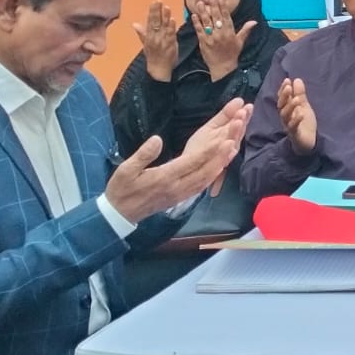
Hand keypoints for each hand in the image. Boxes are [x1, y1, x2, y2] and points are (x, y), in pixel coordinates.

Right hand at [107, 99, 251, 223]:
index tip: (223, 139)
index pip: (191, 163)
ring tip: (231, 151)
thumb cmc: (121, 189)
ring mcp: (180, 194)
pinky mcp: (181, 198)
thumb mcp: (126, 169)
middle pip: (204, 171)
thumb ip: (143, 155)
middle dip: (220, 157)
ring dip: (219, 165)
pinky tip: (219, 167)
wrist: (120, 214)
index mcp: (164, 178)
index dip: (209, 151)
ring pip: (205, 179)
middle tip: (234, 141)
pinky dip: (212, 175)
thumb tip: (157, 139)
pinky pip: (201, 186)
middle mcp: (177, 187)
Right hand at [132, 1, 178, 81]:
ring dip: (165, 17)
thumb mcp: (145, 44)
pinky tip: (172, 20)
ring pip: (164, 27)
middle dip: (157, 11)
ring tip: (166, 7)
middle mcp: (155, 38)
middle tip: (158, 1)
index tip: (154, 2)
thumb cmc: (153, 57)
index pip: (150, 22)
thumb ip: (142, 33)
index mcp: (149, 37)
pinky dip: (171, 27)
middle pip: (155, 22)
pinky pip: (171, 35)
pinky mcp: (170, 45)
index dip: (152, 12)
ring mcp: (163, 41)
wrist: (158, 70)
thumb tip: (134, 24)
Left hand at [191, 0, 257, 82]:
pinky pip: (199, 31)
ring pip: (207, 22)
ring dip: (203, 12)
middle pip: (216, 18)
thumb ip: (246, 30)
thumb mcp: (240, 42)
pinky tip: (194, 16)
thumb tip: (254, 21)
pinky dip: (196, 23)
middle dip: (213, 7)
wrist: (223, 67)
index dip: (223, 7)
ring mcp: (211, 38)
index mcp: (230, 32)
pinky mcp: (203, 42)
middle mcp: (221, 34)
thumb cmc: (232, 54)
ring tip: (199, 3)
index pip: (226, 17)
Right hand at [277, 77, 317, 154]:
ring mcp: (289, 126)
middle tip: (288, 87)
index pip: (283, 98)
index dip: (283, 89)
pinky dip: (296, 120)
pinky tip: (300, 113)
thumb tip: (296, 79)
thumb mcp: (303, 106)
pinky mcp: (295, 134)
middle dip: (284, 96)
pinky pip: (293, 127)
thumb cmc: (304, 123)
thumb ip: (300, 94)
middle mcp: (286, 117)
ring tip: (296, 99)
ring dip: (290, 106)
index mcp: (287, 109)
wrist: (307, 142)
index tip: (287, 80)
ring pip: (286, 116)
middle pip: (281, 106)